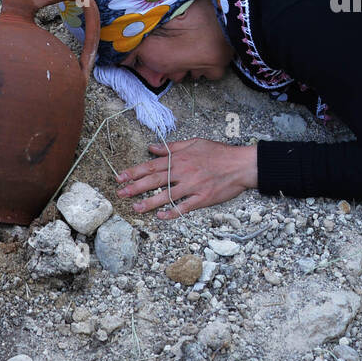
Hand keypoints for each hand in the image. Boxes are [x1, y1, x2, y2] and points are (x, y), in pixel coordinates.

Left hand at [114, 139, 257, 219]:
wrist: (241, 164)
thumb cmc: (219, 153)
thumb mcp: (195, 143)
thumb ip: (172, 147)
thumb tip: (152, 148)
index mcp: (180, 158)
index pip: (152, 165)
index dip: (134, 172)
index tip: (120, 177)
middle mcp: (184, 172)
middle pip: (155, 180)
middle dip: (135, 188)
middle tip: (120, 194)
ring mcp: (193, 186)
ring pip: (167, 196)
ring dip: (149, 203)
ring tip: (136, 208)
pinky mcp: (203, 198)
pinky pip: (184, 207)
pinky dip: (172, 212)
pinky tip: (161, 217)